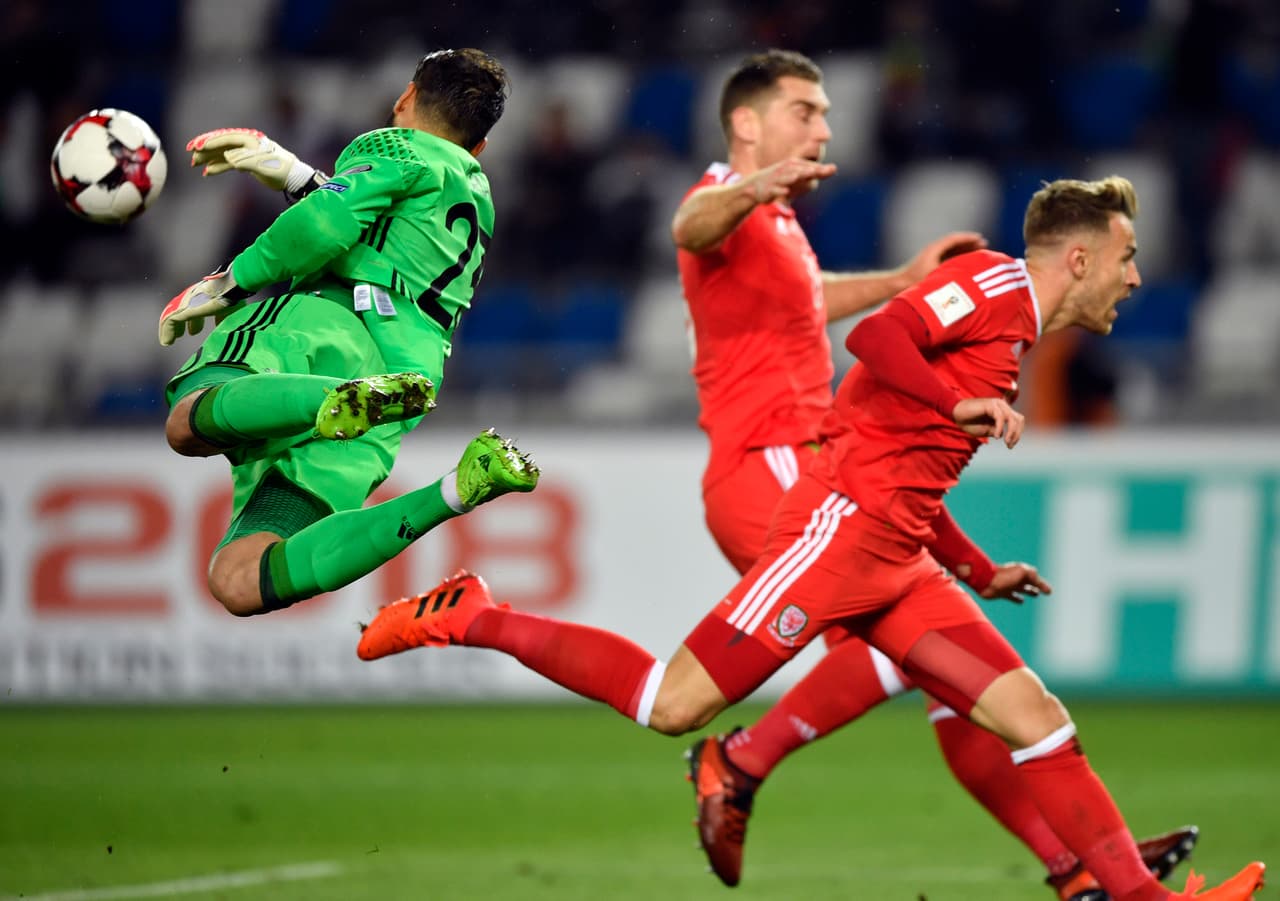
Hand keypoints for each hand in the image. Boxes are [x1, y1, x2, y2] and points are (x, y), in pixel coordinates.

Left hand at [159, 269, 251, 345]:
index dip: (198, 321)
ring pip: (174, 316)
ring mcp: (186, 302)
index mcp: (206, 296)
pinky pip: (169, 321)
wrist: (229, 288)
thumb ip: (226, 320)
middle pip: (185, 311)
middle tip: (189, 332)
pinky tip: (167, 342)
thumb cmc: (234, 297)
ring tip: (173, 339)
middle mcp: (194, 297)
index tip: (197, 331)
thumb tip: (224, 331)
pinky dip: (167, 332)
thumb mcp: (232, 310)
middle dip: (187, 323)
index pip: (198, 308)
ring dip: (174, 328)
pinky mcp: (180, 309)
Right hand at [187, 128, 318, 196]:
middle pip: (221, 144)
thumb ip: (243, 160)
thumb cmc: (279, 168)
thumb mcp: (261, 164)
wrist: (292, 177)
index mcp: (250, 140)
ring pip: (222, 153)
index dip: (211, 142)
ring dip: (209, 159)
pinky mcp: (247, 163)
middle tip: (191, 155)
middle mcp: (246, 144)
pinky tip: (208, 172)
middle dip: (206, 149)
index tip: (197, 147)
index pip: (226, 138)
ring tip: (194, 164)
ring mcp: (245, 153)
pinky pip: (228, 163)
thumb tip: (226, 158)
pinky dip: (218, 167)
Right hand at [743, 157, 836, 203]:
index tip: (832, 169)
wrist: (755, 187)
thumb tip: (834, 169)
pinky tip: (785, 191)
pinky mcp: (768, 190)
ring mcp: (776, 180)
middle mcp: (785, 170)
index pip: (808, 166)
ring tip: (800, 176)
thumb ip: (815, 174)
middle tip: (819, 170)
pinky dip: (780, 191)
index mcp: (793, 165)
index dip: (819, 169)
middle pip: (798, 170)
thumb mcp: (798, 178)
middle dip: (808, 171)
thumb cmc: (781, 182)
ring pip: (786, 178)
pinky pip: (774, 190)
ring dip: (793, 177)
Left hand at [902, 231, 988, 282]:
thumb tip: (965, 272)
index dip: (968, 238)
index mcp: (934, 249)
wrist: (897, 284)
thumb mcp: (934, 276)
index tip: (980, 238)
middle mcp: (933, 250)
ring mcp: (931, 256)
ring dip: (965, 249)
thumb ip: (948, 272)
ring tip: (979, 252)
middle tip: (984, 244)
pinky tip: (967, 262)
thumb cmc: (914, 281)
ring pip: (952, 249)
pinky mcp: (931, 263)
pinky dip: (959, 257)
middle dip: (969, 243)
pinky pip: (948, 256)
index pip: (953, 239)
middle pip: (954, 242)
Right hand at [951, 397, 1023, 447]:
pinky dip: (1000, 428)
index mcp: (1003, 411)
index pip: (1018, 421)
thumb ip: (998, 431)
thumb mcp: (987, 431)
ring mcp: (997, 404)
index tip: (1009, 445)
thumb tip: (1006, 435)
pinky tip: (996, 437)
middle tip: (1009, 445)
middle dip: (1016, 434)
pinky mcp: (991, 404)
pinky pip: (1000, 417)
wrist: (956, 415)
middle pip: (1018, 419)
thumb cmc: (970, 423)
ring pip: (1012, 418)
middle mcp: (1002, 406)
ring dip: (1011, 432)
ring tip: (1005, 442)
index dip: (1017, 433)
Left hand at [980, 562, 1051, 603]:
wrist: (984, 580)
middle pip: (1029, 582)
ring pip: (1022, 588)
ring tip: (1035, 594)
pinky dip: (1017, 599)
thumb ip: (1035, 579)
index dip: (1042, 584)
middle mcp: (1016, 578)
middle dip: (1037, 585)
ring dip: (1029, 591)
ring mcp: (1009, 585)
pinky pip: (1012, 596)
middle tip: (1044, 591)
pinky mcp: (1002, 593)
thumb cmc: (1003, 575)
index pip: (1035, 577)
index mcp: (1021, 571)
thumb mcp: (1022, 573)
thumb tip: (1048, 590)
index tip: (1049, 592)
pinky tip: (1021, 601)